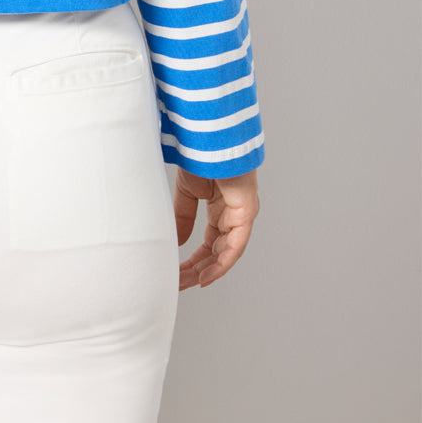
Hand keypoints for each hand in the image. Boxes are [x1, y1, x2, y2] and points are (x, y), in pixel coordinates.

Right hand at [174, 167, 259, 289]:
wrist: (210, 139)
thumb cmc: (201, 157)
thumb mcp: (187, 192)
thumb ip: (183, 217)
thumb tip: (176, 242)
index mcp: (221, 210)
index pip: (210, 244)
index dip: (195, 261)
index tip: (179, 274)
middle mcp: (234, 217)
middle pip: (217, 253)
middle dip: (197, 270)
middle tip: (178, 283)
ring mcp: (242, 216)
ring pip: (226, 254)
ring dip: (207, 270)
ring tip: (187, 283)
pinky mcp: (246, 213)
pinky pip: (235, 246)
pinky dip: (221, 263)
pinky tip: (206, 275)